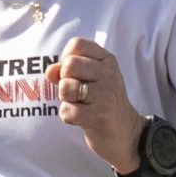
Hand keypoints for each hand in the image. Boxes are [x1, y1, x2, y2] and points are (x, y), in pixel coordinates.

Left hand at [48, 38, 143, 172]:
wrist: (125, 133)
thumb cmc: (101, 102)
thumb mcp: (88, 80)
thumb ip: (66, 71)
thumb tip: (50, 71)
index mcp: (107, 60)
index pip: (77, 44)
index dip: (67, 58)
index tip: (74, 73)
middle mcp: (108, 74)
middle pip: (70, 64)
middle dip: (64, 80)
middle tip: (75, 92)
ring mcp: (105, 95)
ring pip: (66, 87)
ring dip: (65, 99)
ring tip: (78, 104)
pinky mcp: (98, 116)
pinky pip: (67, 111)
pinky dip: (68, 116)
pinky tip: (80, 118)